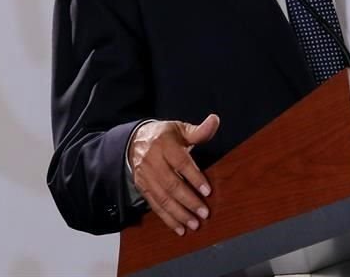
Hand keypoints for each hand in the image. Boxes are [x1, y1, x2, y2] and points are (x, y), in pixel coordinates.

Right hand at [129, 114, 219, 235]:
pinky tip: (179, 228)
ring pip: (162, 197)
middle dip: (188, 201)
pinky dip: (167, 218)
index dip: (194, 177)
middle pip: (171, 184)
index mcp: (164, 144)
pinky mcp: (142, 187)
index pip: (181, 163)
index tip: (207, 191)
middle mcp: (152, 161)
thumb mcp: (180, 129)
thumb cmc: (164, 135)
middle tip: (204, 213)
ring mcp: (146, 176)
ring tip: (194, 224)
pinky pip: (155, 205)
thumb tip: (215, 120)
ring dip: (178, 213)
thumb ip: (199, 130)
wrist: (133, 141)